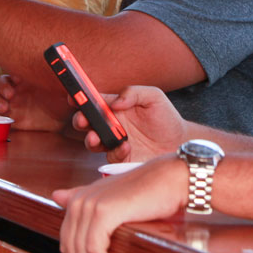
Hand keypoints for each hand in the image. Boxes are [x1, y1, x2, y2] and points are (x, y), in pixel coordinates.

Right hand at [0, 74, 72, 130]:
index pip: (16, 70)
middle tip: (10, 94)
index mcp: (30, 78)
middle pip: (3, 83)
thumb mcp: (69, 93)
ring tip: (4, 107)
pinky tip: (5, 119)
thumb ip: (71, 91)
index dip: (15, 73)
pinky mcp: (13, 118)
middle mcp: (19, 89)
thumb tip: (77, 94)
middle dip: (2, 87)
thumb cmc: (65, 100)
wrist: (63, 120)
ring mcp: (14, 103)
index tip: (18, 78)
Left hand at [53, 157, 187, 252]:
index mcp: (78, 198)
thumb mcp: (110, 194)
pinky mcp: (104, 212)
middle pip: (71, 251)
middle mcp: (79, 201)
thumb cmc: (146, 190)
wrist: (170, 179)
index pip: (66, 242)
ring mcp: (90, 205)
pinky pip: (94, 250)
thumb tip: (56, 196)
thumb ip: (82, 196)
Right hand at [68, 85, 185, 162]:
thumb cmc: (166, 117)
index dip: (80, 99)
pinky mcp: (121, 159)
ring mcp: (114, 143)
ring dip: (91, 139)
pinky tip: (126, 147)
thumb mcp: (153, 97)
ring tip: (96, 137)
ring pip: (93, 142)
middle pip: (86, 122)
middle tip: (82, 120)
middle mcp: (111, 125)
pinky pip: (110, 157)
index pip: (93, 101)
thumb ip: (133, 92)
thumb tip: (114, 102)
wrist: (179, 142)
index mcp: (115, 107)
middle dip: (80, 120)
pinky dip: (115, 152)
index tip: (73, 97)